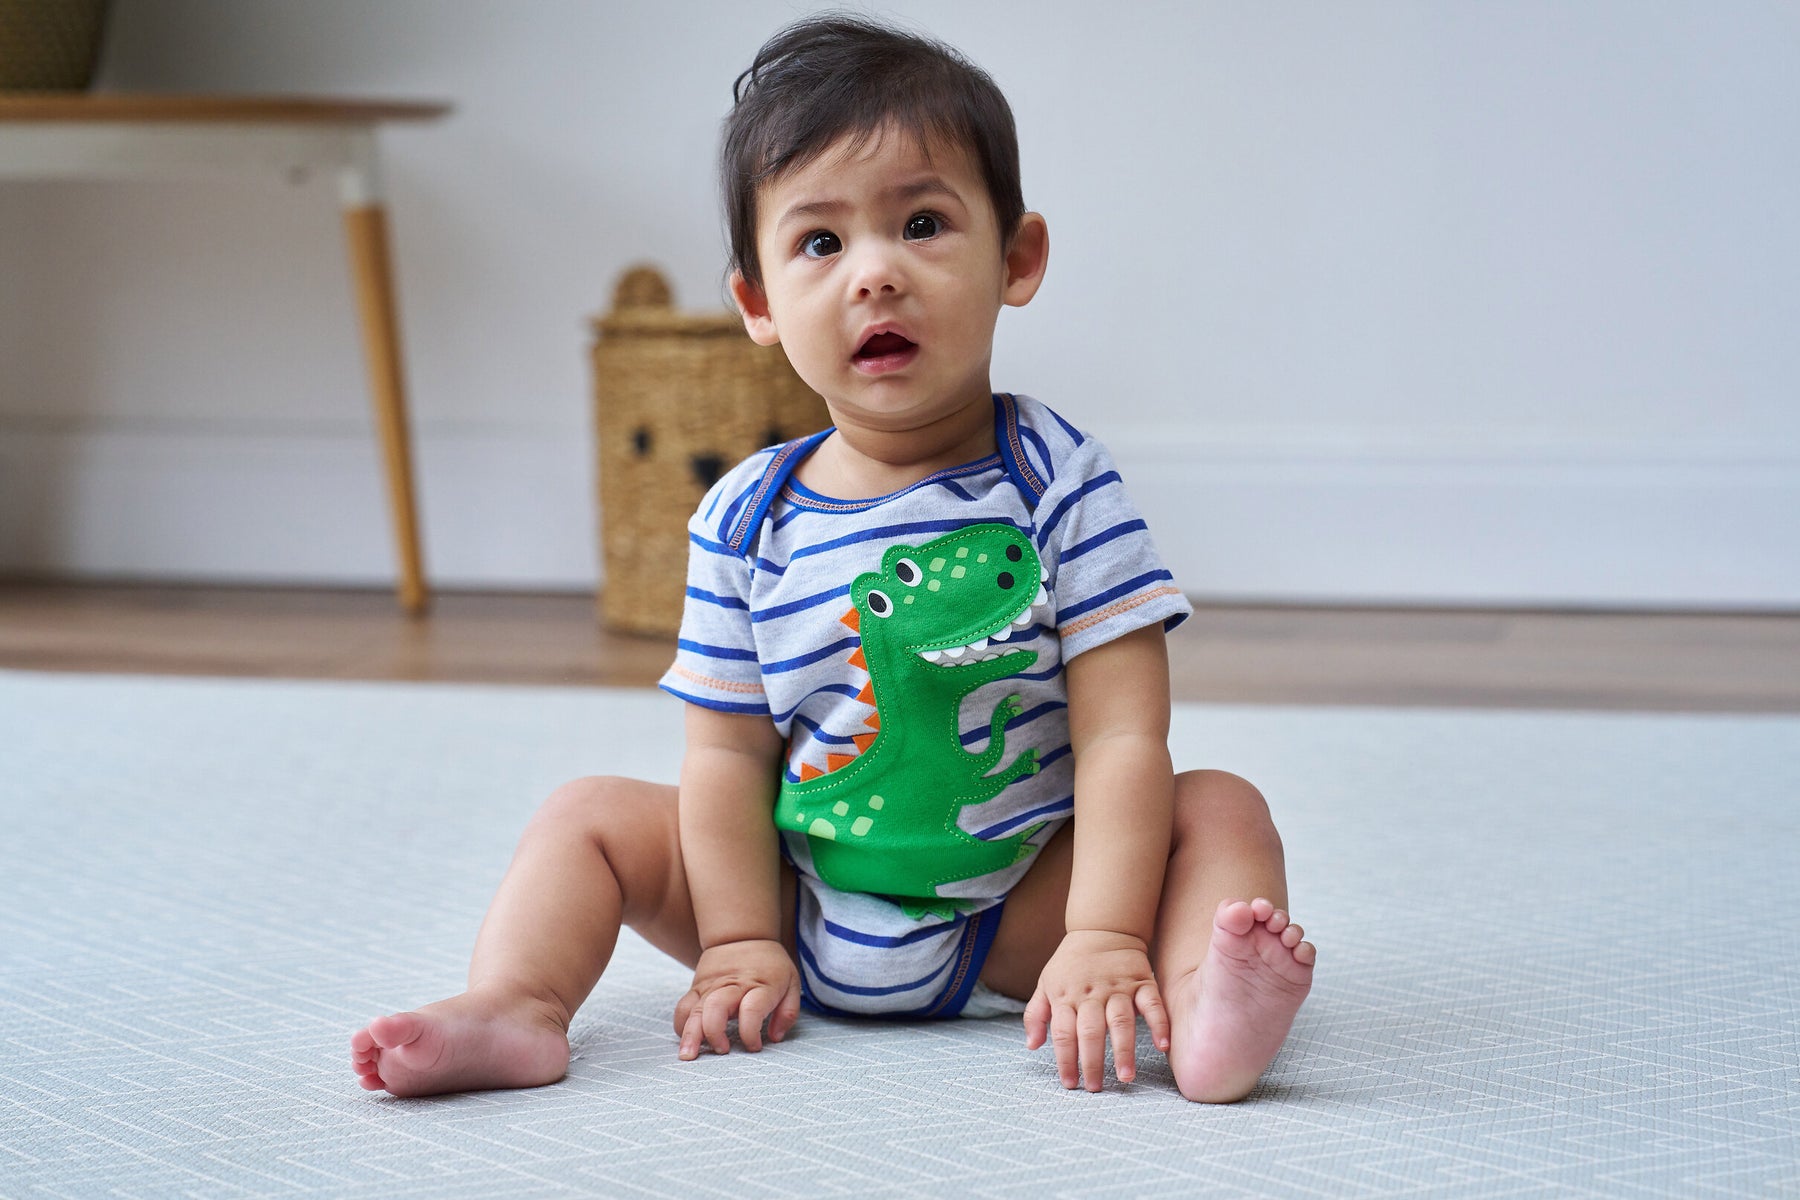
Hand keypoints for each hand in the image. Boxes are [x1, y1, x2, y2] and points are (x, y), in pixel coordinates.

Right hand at [673, 938, 801, 1059]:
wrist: (742, 935)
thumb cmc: (770, 964)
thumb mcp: (791, 982)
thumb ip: (788, 1012)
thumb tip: (774, 1038)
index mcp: (760, 985)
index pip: (752, 1010)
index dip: (750, 1032)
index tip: (753, 1047)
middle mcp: (733, 985)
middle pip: (716, 1007)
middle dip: (715, 1032)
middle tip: (722, 1051)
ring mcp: (712, 986)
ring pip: (696, 1009)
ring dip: (690, 1034)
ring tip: (688, 1055)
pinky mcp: (697, 987)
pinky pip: (684, 1007)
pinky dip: (681, 1025)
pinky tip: (684, 1040)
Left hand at [1024, 929, 1170, 1090]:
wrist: (1103, 927)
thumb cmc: (1071, 963)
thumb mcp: (1045, 982)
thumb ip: (1036, 1014)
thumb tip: (1031, 1045)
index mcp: (1066, 995)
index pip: (1063, 1033)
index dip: (1065, 1059)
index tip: (1070, 1084)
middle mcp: (1091, 994)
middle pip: (1090, 1031)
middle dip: (1092, 1061)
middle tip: (1096, 1088)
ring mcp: (1118, 988)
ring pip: (1120, 1021)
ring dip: (1123, 1050)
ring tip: (1126, 1077)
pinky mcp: (1142, 982)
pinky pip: (1152, 1004)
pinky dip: (1159, 1024)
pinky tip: (1163, 1046)